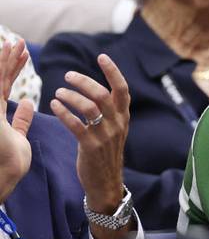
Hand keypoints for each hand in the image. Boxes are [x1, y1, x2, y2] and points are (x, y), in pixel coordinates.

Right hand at [0, 41, 33, 202]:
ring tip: (16, 43)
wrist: (4, 177)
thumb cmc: (10, 163)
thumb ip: (20, 120)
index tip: (23, 54)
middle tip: (19, 42)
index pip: (3, 86)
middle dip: (9, 60)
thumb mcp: (18, 136)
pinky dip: (3, 68)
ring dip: (5, 60)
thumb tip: (27, 103)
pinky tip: (9, 54)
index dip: (13, 69)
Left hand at [49, 54, 130, 215]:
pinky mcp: (91, 147)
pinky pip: (76, 125)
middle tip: (68, 75)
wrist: (106, 182)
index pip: (122, 89)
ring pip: (90, 108)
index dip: (113, 71)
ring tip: (58, 93)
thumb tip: (99, 89)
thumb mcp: (115, 129)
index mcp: (123, 117)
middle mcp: (117, 123)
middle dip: (84, 82)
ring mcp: (105, 135)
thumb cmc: (106, 152)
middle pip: (103, 95)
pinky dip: (63, 113)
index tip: (102, 56)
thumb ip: (111, 111)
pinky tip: (54, 106)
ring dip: (71, 97)